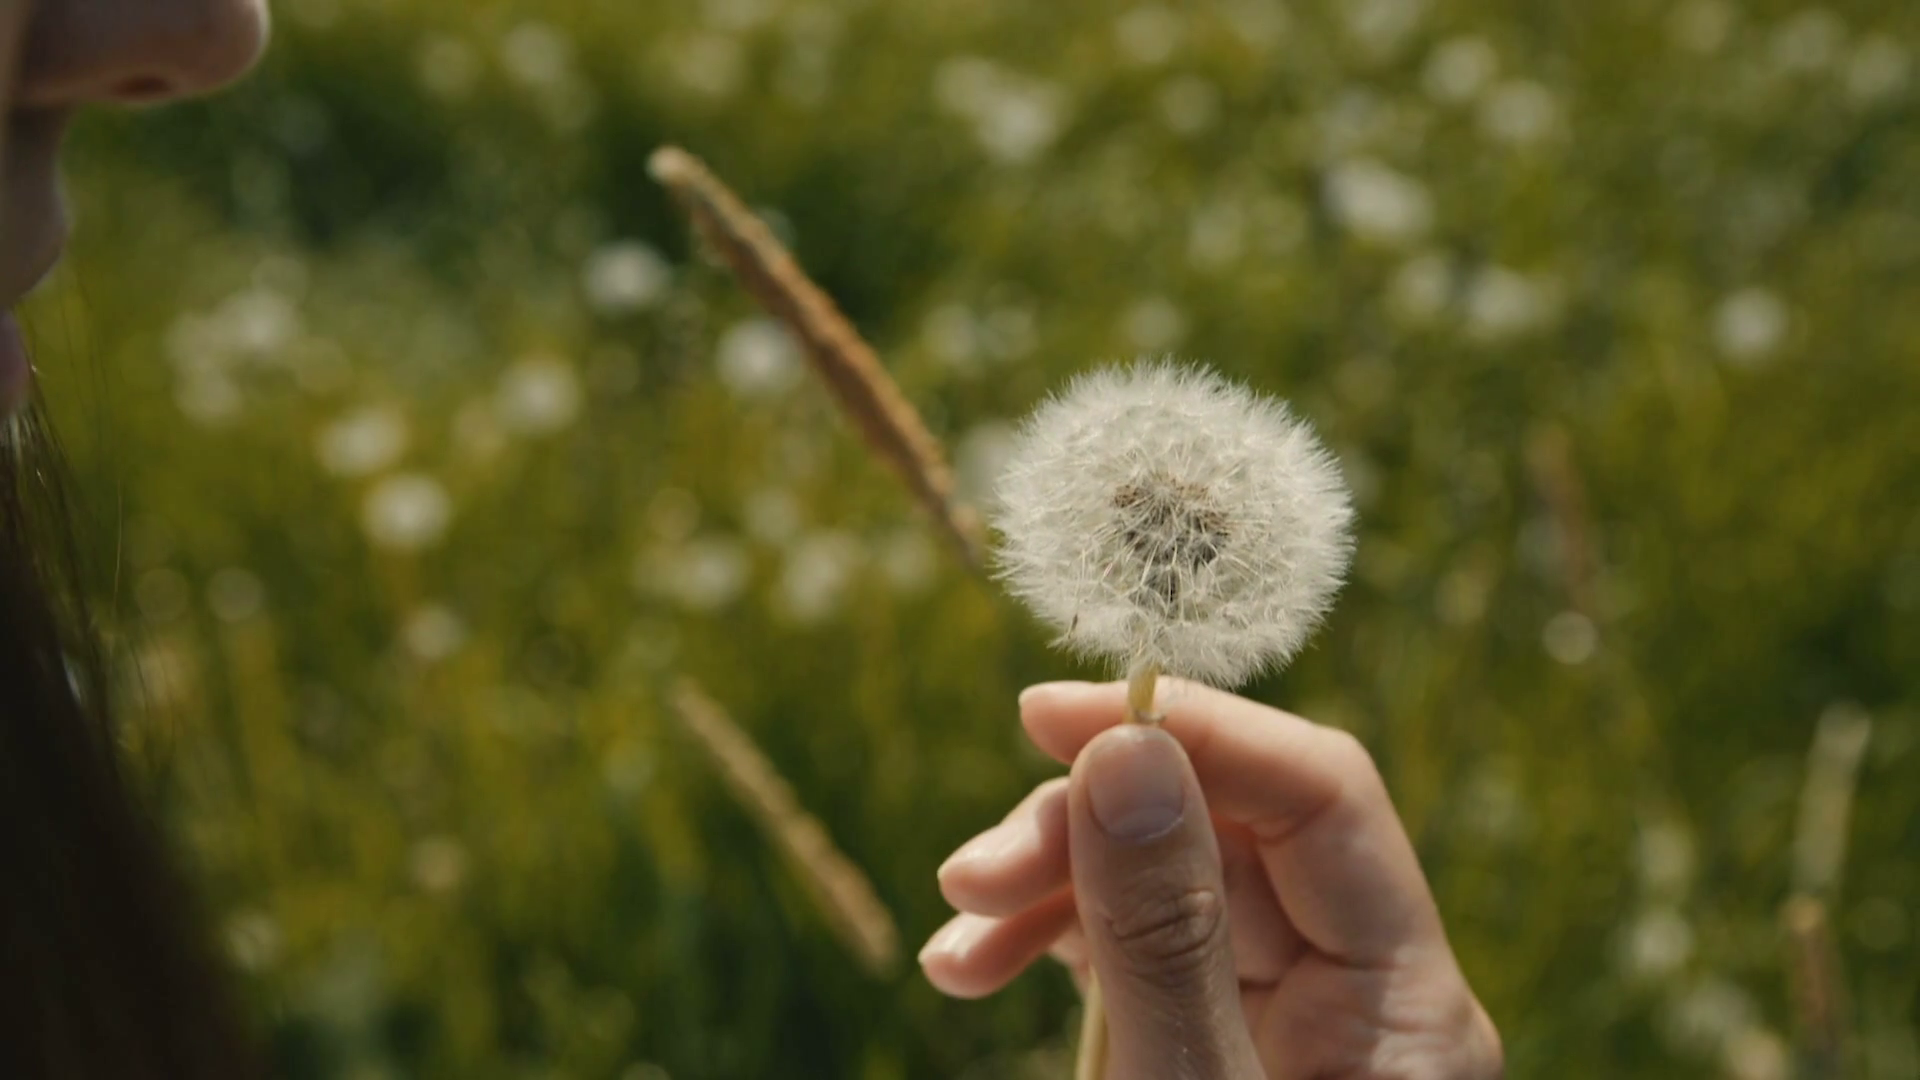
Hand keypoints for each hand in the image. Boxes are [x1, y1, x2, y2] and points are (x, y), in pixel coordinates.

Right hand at [919, 680, 1502, 1079]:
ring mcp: (1293, 1029)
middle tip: (967, 879)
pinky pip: (1149, 956)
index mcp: (1412, 1009)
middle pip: (1234, 833)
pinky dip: (1062, 949)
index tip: (1044, 715)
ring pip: (1178, 886)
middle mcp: (1365, 1000)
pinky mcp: (1227, 1053)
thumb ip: (1165, 937)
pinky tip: (978, 970)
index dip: (1192, 730)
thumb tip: (1128, 749)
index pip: (1320, 795)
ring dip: (1056, 887)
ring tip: (953, 941)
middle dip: (1091, 826)